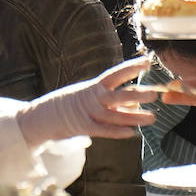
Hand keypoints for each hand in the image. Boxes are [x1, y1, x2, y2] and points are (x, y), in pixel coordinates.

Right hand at [16, 57, 156, 144]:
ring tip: (152, 118)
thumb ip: (112, 100)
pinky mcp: (82, 127)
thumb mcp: (90, 96)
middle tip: (154, 94)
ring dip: (133, 117)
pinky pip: (102, 130)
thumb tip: (136, 104)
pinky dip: (116, 132)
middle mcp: (91, 97)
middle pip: (117, 94)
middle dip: (136, 94)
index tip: (147, 62)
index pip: (116, 74)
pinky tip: (131, 133)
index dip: (131, 67)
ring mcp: (87, 112)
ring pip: (114, 115)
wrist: (41, 117)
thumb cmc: (70, 104)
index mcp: (94, 86)